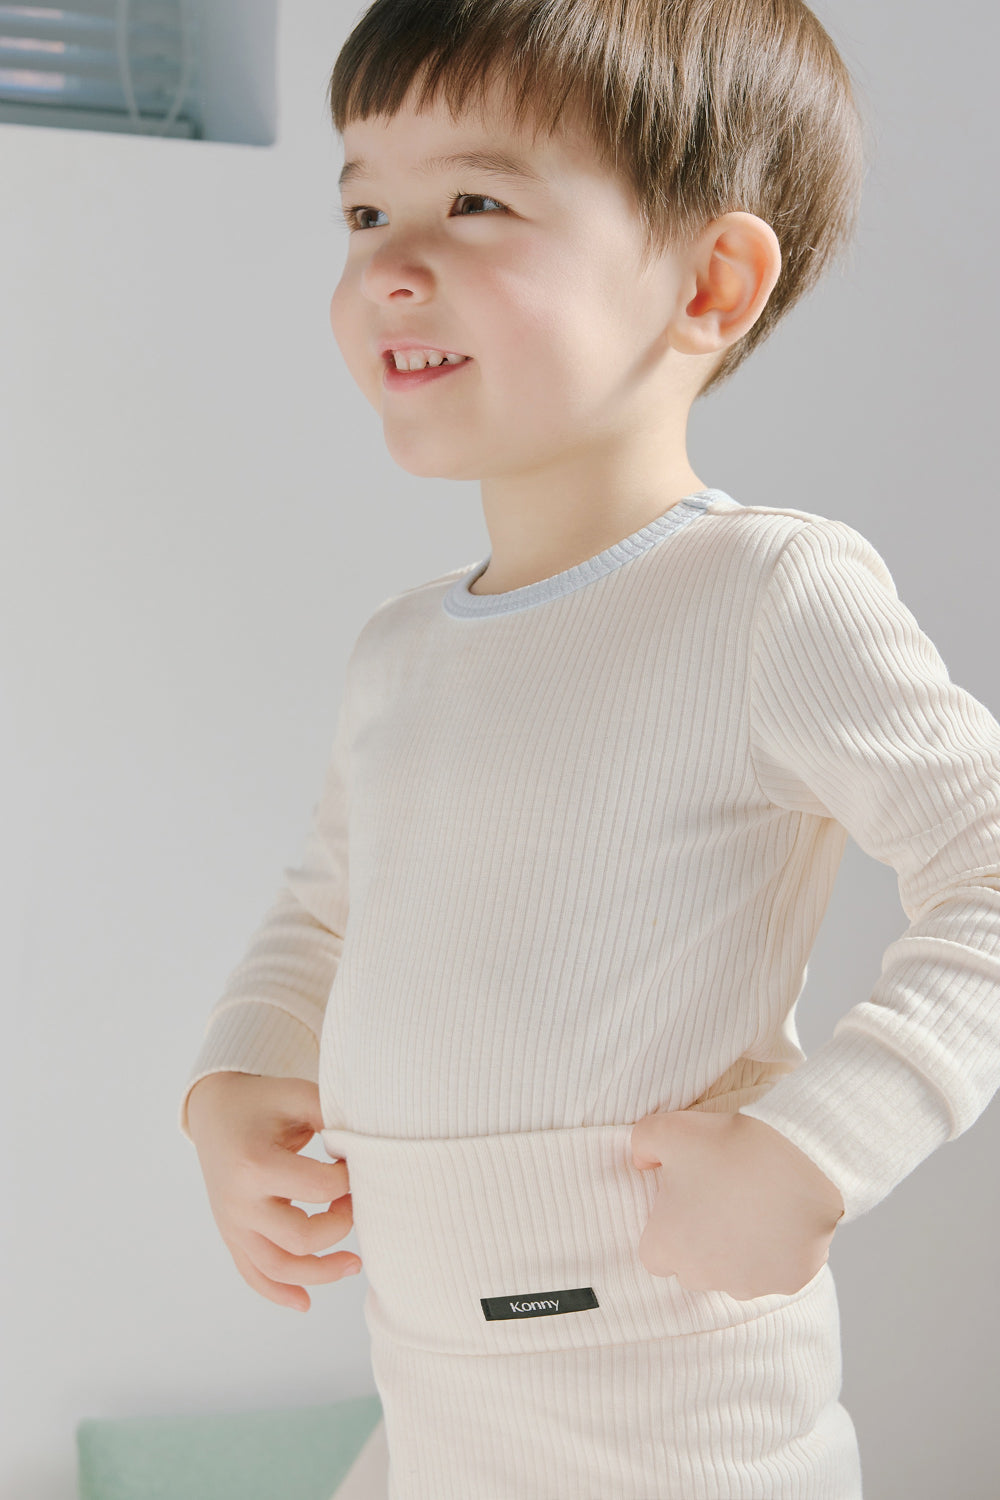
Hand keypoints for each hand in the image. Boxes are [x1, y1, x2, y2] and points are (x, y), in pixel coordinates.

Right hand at [186, 1072, 361, 1312]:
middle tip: (354, 1203)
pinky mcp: (231, 1235)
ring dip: (321, 1273)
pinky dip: (279, 1293)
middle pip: (301, 1237)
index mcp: (255, 1163)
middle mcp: (239, 1201)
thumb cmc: (263, 1101)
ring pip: (278, 1268)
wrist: (214, 1111)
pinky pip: (253, 1275)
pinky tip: (306, 1302)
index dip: (350, 1180)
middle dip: (340, 1226)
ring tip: (355, 1263)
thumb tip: (366, 1144)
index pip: (320, 1188)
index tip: (355, 1163)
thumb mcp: (297, 1094)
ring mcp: (232, 1223)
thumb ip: (332, 1114)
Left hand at [629, 1109, 844, 1300]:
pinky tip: (781, 1220)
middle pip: (693, 1269)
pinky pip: (775, 1274)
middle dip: (701, 1243)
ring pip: (733, 1276)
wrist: (799, 1154)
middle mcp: (703, 1276)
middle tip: (719, 1201)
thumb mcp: (667, 1128)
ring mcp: (748, 1284)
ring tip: (752, 1207)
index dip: (667, 1228)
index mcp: (667, 1247)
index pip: (655, 1254)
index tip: (684, 1203)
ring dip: (738, 1252)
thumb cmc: (729, 1144)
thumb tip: (641, 1163)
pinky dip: (776, 1254)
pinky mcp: (787, 1282)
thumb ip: (640, 1144)